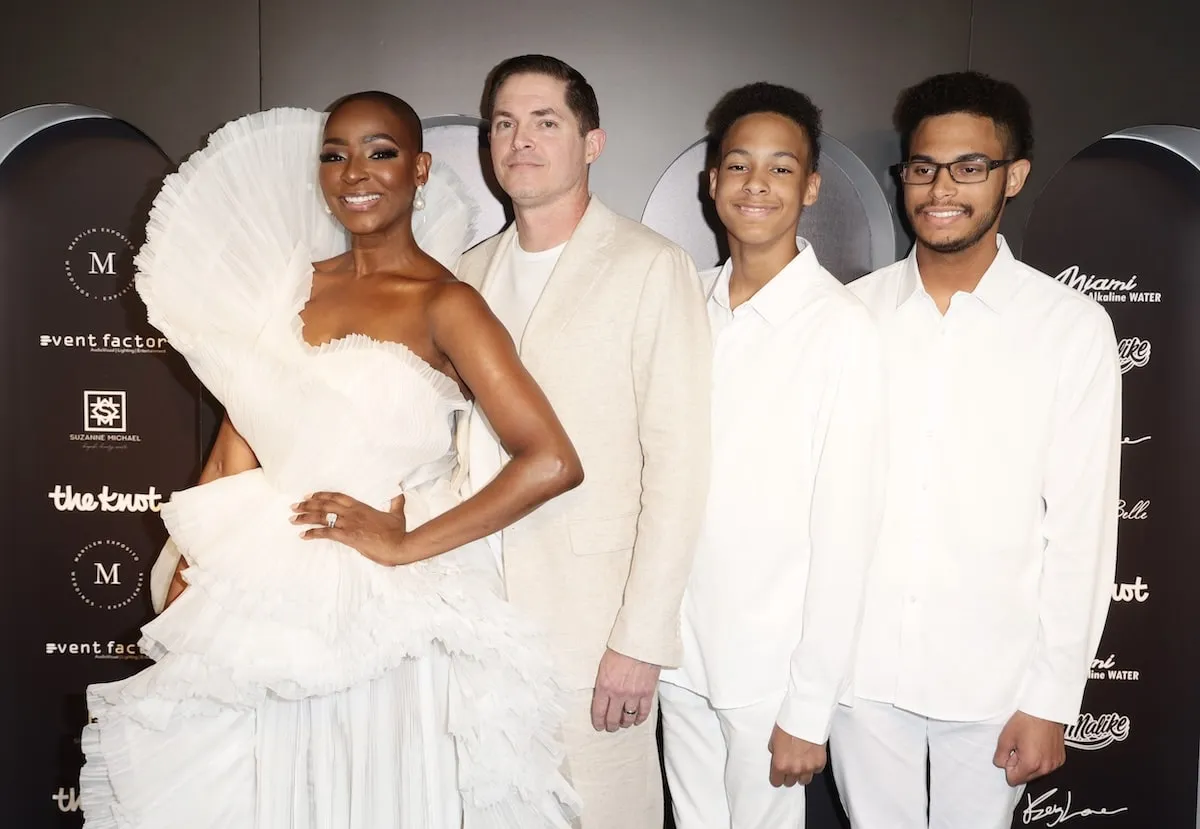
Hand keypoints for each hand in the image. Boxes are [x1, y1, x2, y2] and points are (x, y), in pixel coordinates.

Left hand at [291, 491, 410, 565]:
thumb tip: (399, 494)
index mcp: (361, 506)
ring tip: (293, 518)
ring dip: (305, 517)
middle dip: (308, 504)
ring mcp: (349, 524)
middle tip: (294, 506)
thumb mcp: (397, 514)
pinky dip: (313, 533)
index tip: (309, 495)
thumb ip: (396, 503)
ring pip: (322, 517)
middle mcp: (352, 513)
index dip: (322, 495)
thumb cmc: (398, 531)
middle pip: (325, 505)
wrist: (399, 544)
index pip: (337, 496)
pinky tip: (303, 535)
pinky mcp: (348, 536)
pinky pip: (326, 533)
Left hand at [591, 649, 660, 731]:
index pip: (599, 711)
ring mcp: (634, 695)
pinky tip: (637, 720)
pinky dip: (640, 718)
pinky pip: (644, 712)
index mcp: (604, 686)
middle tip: (611, 727)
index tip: (599, 726)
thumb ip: (603, 682)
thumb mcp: (604, 665)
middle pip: (613, 718)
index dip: (599, 722)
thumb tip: (603, 695)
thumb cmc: (621, 648)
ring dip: (625, 723)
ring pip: (628, 718)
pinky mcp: (647, 693)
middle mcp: (618, 694)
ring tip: (624, 724)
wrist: (640, 642)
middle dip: (611, 725)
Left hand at [767, 725, 825, 786]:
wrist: (806, 717)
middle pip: (790, 782)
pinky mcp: (820, 763)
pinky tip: (810, 755)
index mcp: (780, 764)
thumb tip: (777, 756)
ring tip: (801, 761)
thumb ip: (775, 753)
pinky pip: (816, 771)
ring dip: (802, 773)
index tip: (778, 773)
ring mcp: (808, 767)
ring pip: (804, 780)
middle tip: (790, 763)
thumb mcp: (773, 739)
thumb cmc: (789, 724)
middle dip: (789, 774)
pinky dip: (813, 765)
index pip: (776, 782)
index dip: (777, 776)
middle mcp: (794, 769)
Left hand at [992, 710, 1065, 785]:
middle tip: (1019, 746)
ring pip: (1036, 772)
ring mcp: (1055, 763)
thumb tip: (1002, 764)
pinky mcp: (1060, 758)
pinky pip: (1046, 765)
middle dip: (1019, 765)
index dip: (1008, 766)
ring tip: (1029, 743)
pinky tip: (1038, 744)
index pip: (1013, 780)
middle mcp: (1046, 767)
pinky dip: (1041, 758)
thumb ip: (1000, 757)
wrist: (1045, 709)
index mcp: (1031, 764)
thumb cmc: (1026, 721)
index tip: (1010, 753)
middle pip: (1025, 777)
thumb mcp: (1005, 738)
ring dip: (1030, 762)